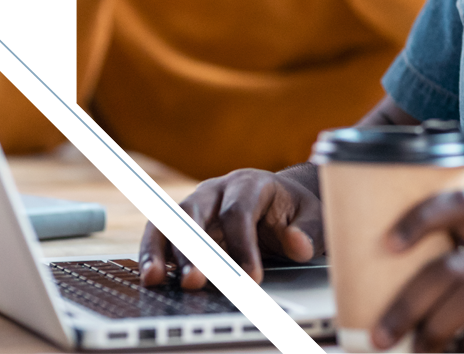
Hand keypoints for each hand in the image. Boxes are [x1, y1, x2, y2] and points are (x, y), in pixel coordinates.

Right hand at [139, 166, 322, 289]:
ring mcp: (197, 204)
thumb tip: (299, 244)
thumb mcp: (313, 216)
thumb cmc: (296, 210)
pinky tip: (150, 276)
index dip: (243, 246)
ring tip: (154, 278)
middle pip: (196, 213)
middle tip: (194, 280)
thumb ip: (308, 230)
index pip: (239, 212)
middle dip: (193, 249)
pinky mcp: (184, 223)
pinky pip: (163, 234)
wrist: (281, 202)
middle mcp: (218, 190)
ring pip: (171, 220)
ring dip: (162, 250)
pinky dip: (154, 254)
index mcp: (250, 183)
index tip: (251, 277)